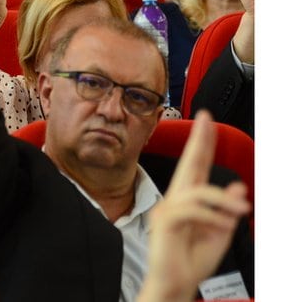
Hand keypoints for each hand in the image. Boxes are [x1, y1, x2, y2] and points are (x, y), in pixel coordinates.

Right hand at [138, 111, 249, 301]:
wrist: (176, 284)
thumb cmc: (192, 262)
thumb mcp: (220, 233)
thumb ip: (227, 211)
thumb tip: (237, 189)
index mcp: (189, 200)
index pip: (197, 166)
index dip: (203, 143)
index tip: (207, 121)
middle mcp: (176, 200)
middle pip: (189, 164)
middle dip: (199, 141)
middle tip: (207, 119)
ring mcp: (168, 210)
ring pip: (196, 191)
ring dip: (222, 202)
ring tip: (239, 215)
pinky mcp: (165, 223)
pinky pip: (191, 210)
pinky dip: (211, 217)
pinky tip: (223, 226)